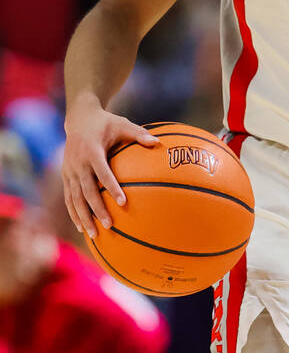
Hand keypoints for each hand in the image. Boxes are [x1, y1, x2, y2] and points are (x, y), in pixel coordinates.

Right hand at [61, 100, 158, 237]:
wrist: (79, 118)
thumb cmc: (106, 123)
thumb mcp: (122, 124)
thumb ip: (139, 134)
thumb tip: (158, 142)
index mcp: (92, 152)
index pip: (102, 173)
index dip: (112, 187)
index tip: (123, 202)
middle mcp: (78, 164)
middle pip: (86, 191)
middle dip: (96, 209)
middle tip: (109, 225)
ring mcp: (69, 171)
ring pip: (75, 198)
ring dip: (83, 217)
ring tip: (94, 234)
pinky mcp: (66, 176)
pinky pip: (69, 198)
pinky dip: (74, 213)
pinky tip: (81, 227)